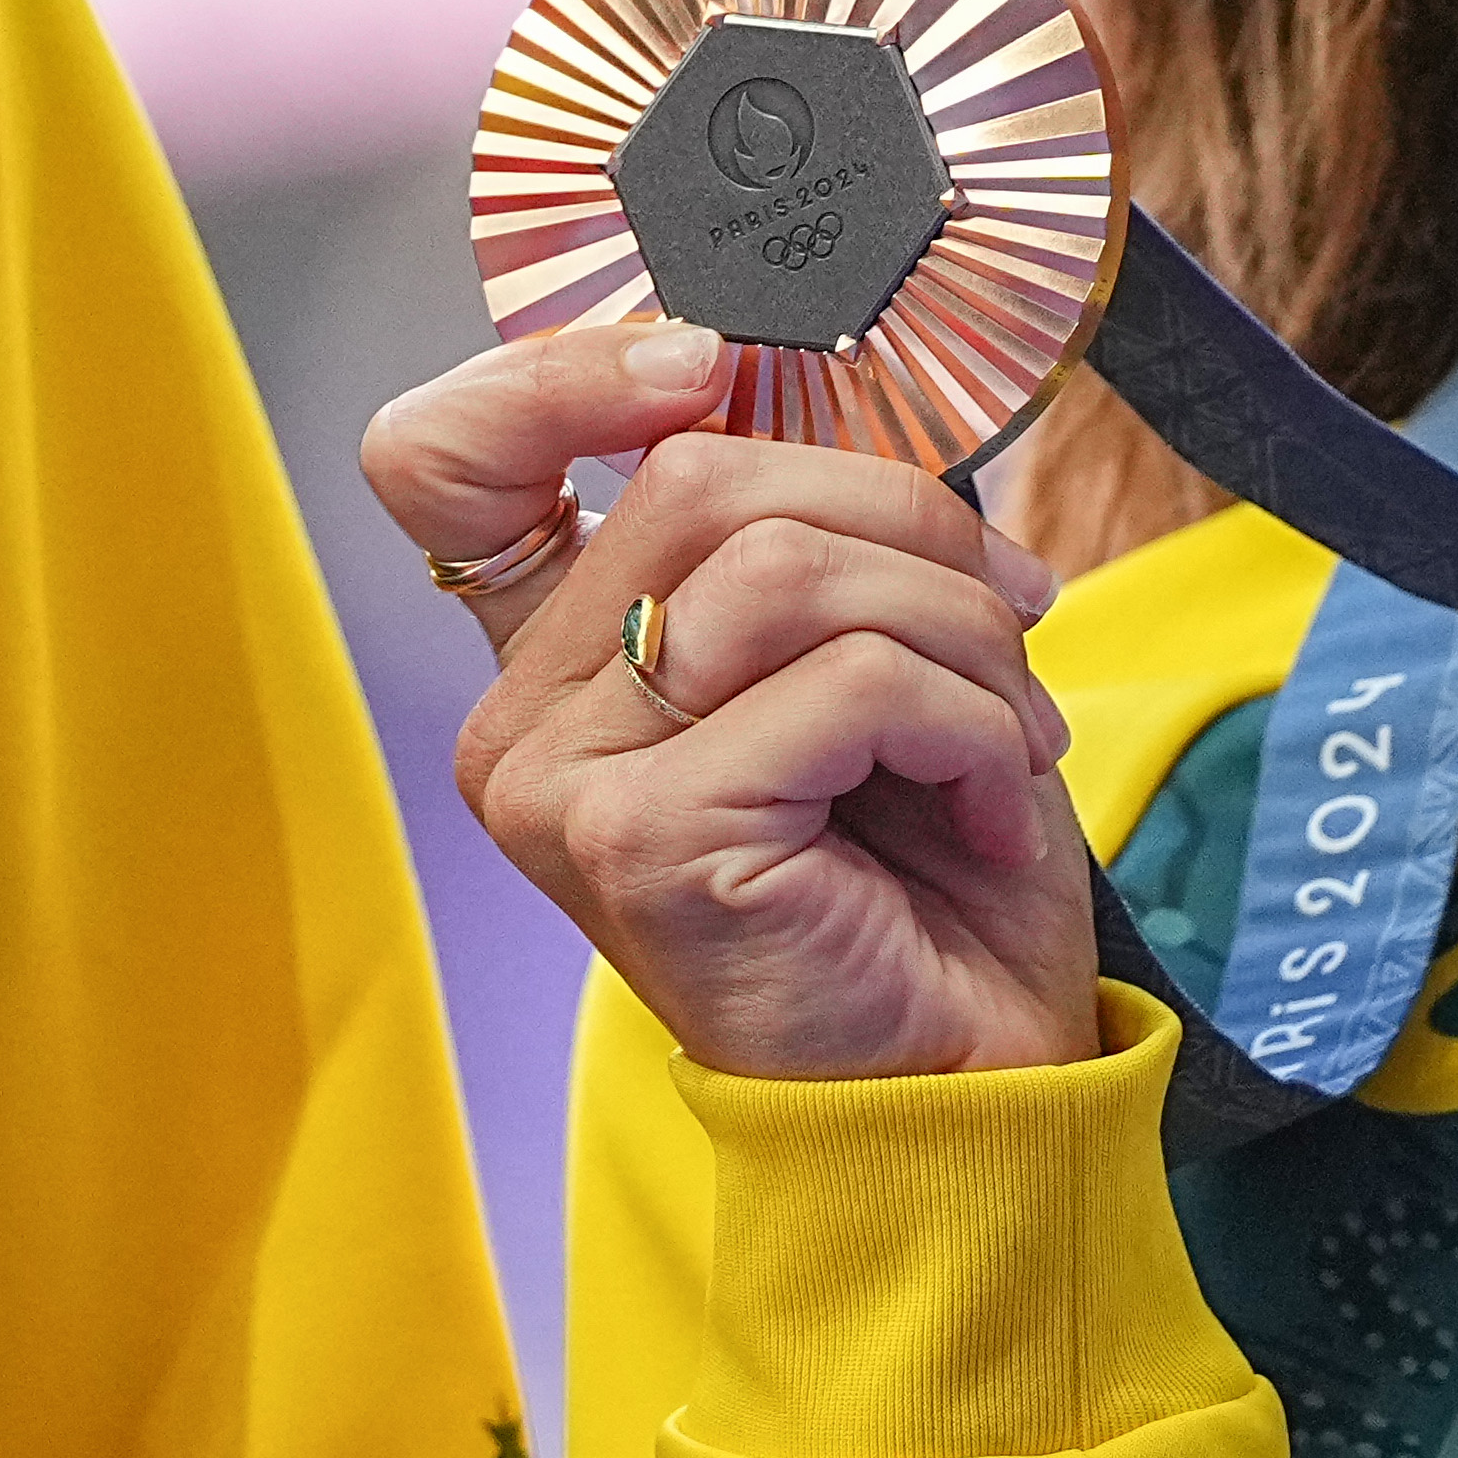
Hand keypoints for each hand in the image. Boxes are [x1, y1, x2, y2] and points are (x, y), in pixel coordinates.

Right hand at [362, 318, 1105, 1085]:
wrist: (976, 1091)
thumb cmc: (924, 882)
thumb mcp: (855, 656)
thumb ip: (800, 532)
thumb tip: (836, 382)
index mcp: (553, 664)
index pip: (444, 460)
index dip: (561, 373)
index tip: (708, 366)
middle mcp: (521, 725)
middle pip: (699, 478)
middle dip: (904, 523)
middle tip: (1012, 614)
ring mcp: (564, 787)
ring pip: (781, 571)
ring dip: (955, 631)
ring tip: (1013, 729)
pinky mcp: (643, 842)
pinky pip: (843, 682)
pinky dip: (968, 721)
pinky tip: (992, 804)